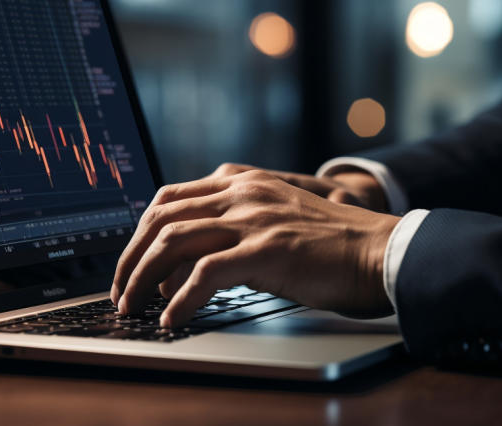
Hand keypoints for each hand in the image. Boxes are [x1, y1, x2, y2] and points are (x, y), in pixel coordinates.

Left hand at [110, 168, 399, 327]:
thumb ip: (231, 232)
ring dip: (143, 279)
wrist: (380, 251)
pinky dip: (180, 300)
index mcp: (242, 182)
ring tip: (133, 308)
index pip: (169, 198)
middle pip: (162, 217)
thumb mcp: (275, 222)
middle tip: (121, 292)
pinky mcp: (267, 249)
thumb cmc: (331, 246)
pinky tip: (172, 319)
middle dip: (130, 258)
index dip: (139, 233)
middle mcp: (242, 192)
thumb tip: (181, 273)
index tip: (129, 264)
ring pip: (173, 241)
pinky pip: (204, 273)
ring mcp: (254, 218)